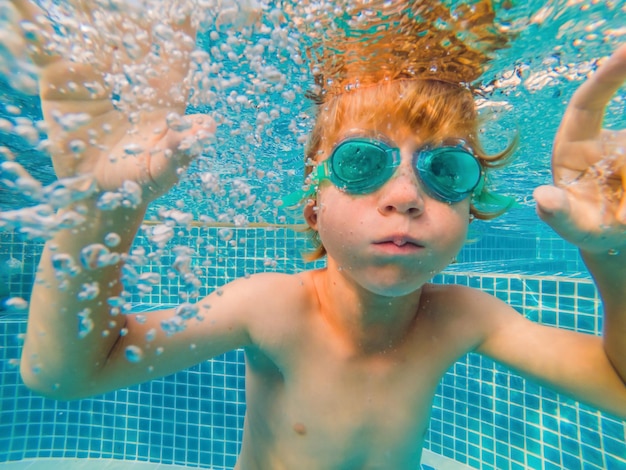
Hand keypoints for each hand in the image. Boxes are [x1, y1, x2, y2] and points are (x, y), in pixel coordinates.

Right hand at [9, 0, 214, 203]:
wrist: (100, 198)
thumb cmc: (141, 182)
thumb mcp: (166, 168)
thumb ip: (184, 147)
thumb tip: (207, 127)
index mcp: (163, 89)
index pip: (175, 45)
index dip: (178, 21)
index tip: (183, 1)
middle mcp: (130, 74)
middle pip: (130, 27)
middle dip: (126, 5)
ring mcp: (94, 73)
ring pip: (89, 27)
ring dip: (82, 6)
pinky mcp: (59, 81)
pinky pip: (44, 45)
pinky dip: (33, 22)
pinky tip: (21, 0)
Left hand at [534, 44, 625, 254]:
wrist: (613, 236)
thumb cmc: (583, 224)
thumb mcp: (570, 224)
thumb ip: (558, 213)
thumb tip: (542, 197)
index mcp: (575, 143)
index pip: (589, 100)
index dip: (608, 73)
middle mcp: (606, 137)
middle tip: (625, 198)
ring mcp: (625, 146)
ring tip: (624, 210)